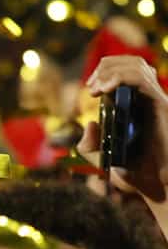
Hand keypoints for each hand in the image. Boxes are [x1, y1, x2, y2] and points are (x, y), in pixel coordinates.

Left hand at [79, 54, 167, 204]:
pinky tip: (105, 90)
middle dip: (107, 65)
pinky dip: (120, 77)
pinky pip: (142, 80)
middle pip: (133, 62)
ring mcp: (157, 101)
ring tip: (96, 88)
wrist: (157, 186)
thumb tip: (88, 123)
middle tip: (92, 86)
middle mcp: (149, 100)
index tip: (91, 89)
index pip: (128, 71)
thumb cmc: (135, 174)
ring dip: (111, 69)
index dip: (107, 70)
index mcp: (137, 106)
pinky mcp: (162, 106)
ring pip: (138, 65)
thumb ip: (88, 146)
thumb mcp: (102, 160)